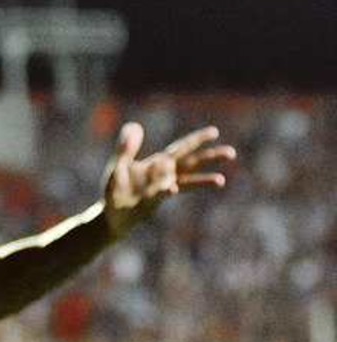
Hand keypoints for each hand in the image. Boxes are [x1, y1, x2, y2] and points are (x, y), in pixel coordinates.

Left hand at [102, 122, 235, 239]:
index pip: (181, 149)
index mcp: (158, 164)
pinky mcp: (152, 202)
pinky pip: (161, 194)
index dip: (196, 140)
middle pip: (191, 163)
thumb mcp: (119, 165)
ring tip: (221, 180)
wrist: (110, 217)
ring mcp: (161, 189)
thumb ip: (126, 147)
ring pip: (185, 182)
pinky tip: (171, 188)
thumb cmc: (115, 191)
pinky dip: (166, 190)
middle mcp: (164, 176)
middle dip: (210, 157)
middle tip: (231, 153)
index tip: (215, 132)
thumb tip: (134, 124)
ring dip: (203, 180)